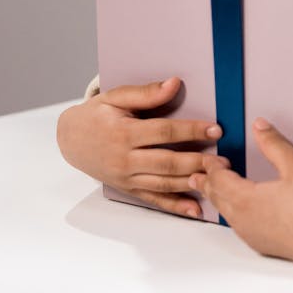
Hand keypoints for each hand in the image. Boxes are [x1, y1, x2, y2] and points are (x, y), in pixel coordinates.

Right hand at [56, 76, 229, 218]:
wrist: (69, 140)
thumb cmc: (96, 115)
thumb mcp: (115, 97)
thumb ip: (146, 93)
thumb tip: (174, 83)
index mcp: (124, 133)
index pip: (164, 132)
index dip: (191, 130)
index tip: (215, 129)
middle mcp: (125, 159)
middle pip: (167, 162)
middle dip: (198, 162)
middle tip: (224, 162)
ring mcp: (127, 177)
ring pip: (163, 184)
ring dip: (191, 183)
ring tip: (217, 181)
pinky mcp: (128, 189)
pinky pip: (154, 199)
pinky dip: (175, 206)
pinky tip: (195, 209)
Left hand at [189, 118, 292, 267]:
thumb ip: (274, 143)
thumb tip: (259, 126)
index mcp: (246, 199)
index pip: (219, 179)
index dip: (213, 167)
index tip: (210, 158)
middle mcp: (244, 221)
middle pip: (218, 199)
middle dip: (207, 185)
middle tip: (196, 177)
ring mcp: (253, 236)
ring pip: (227, 215)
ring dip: (218, 200)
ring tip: (214, 193)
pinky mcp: (264, 246)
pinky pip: (239, 228)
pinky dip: (232, 215)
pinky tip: (240, 214)